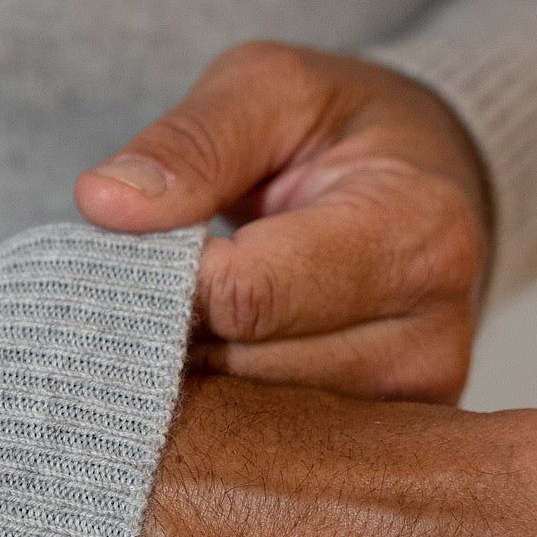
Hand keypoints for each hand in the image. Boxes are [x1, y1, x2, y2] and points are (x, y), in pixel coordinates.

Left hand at [76, 41, 491, 401]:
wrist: (427, 183)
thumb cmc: (340, 129)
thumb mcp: (270, 89)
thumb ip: (191, 143)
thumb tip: (103, 203)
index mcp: (417, 231)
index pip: (248, 295)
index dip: (167, 278)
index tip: (139, 249)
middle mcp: (433, 335)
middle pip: (242, 369)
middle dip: (176, 329)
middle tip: (156, 283)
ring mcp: (417, 404)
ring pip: (249, 423)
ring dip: (197, 374)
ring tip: (198, 312)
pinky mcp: (390, 440)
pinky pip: (274, 447)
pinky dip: (229, 409)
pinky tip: (227, 352)